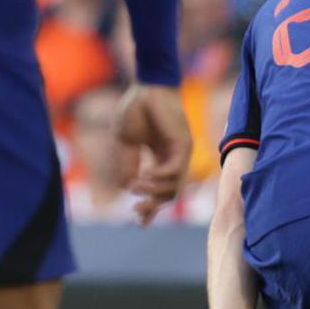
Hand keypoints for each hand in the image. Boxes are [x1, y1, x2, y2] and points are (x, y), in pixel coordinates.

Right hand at [115, 83, 192, 224]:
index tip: (138, 221)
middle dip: (152, 207)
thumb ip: (129, 165)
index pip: (159, 191)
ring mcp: (181, 154)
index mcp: (160, 160)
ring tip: (135, 185)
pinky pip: (174, 171)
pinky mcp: (184, 146)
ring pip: (174, 188)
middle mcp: (173, 160)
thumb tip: (126, 188)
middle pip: (169, 195)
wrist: (146, 87)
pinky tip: (143, 175)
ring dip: (152, 192)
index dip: (149, 208)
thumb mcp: (127, 143)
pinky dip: (158, 178)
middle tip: (136, 212)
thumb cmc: (135, 111)